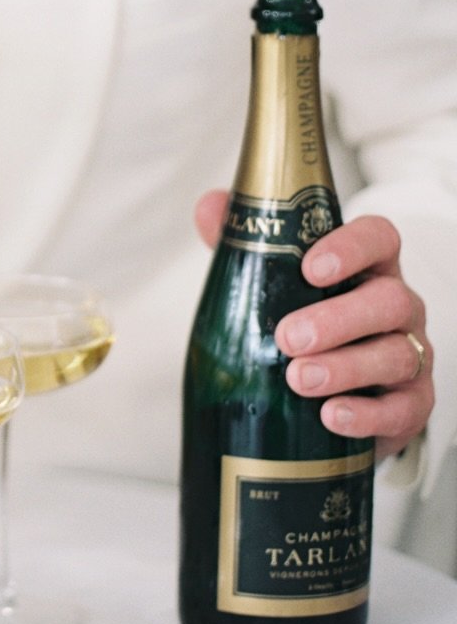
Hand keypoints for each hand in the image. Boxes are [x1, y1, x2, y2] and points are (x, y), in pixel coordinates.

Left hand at [194, 191, 432, 461]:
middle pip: (389, 300)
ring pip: (395, 354)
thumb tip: (211, 207)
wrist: (337, 398)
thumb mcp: (277, 280)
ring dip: (346, 368)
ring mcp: (411, 355)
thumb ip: (248, 242)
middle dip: (337, 319)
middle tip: (288, 337)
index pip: (378, 239)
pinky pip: (403, 409)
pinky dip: (368, 415)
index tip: (310, 268)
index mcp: (369, 269)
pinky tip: (332, 416)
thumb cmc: (309, 322)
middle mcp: (398, 307)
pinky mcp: (412, 403)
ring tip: (299, 380)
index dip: (351, 248)